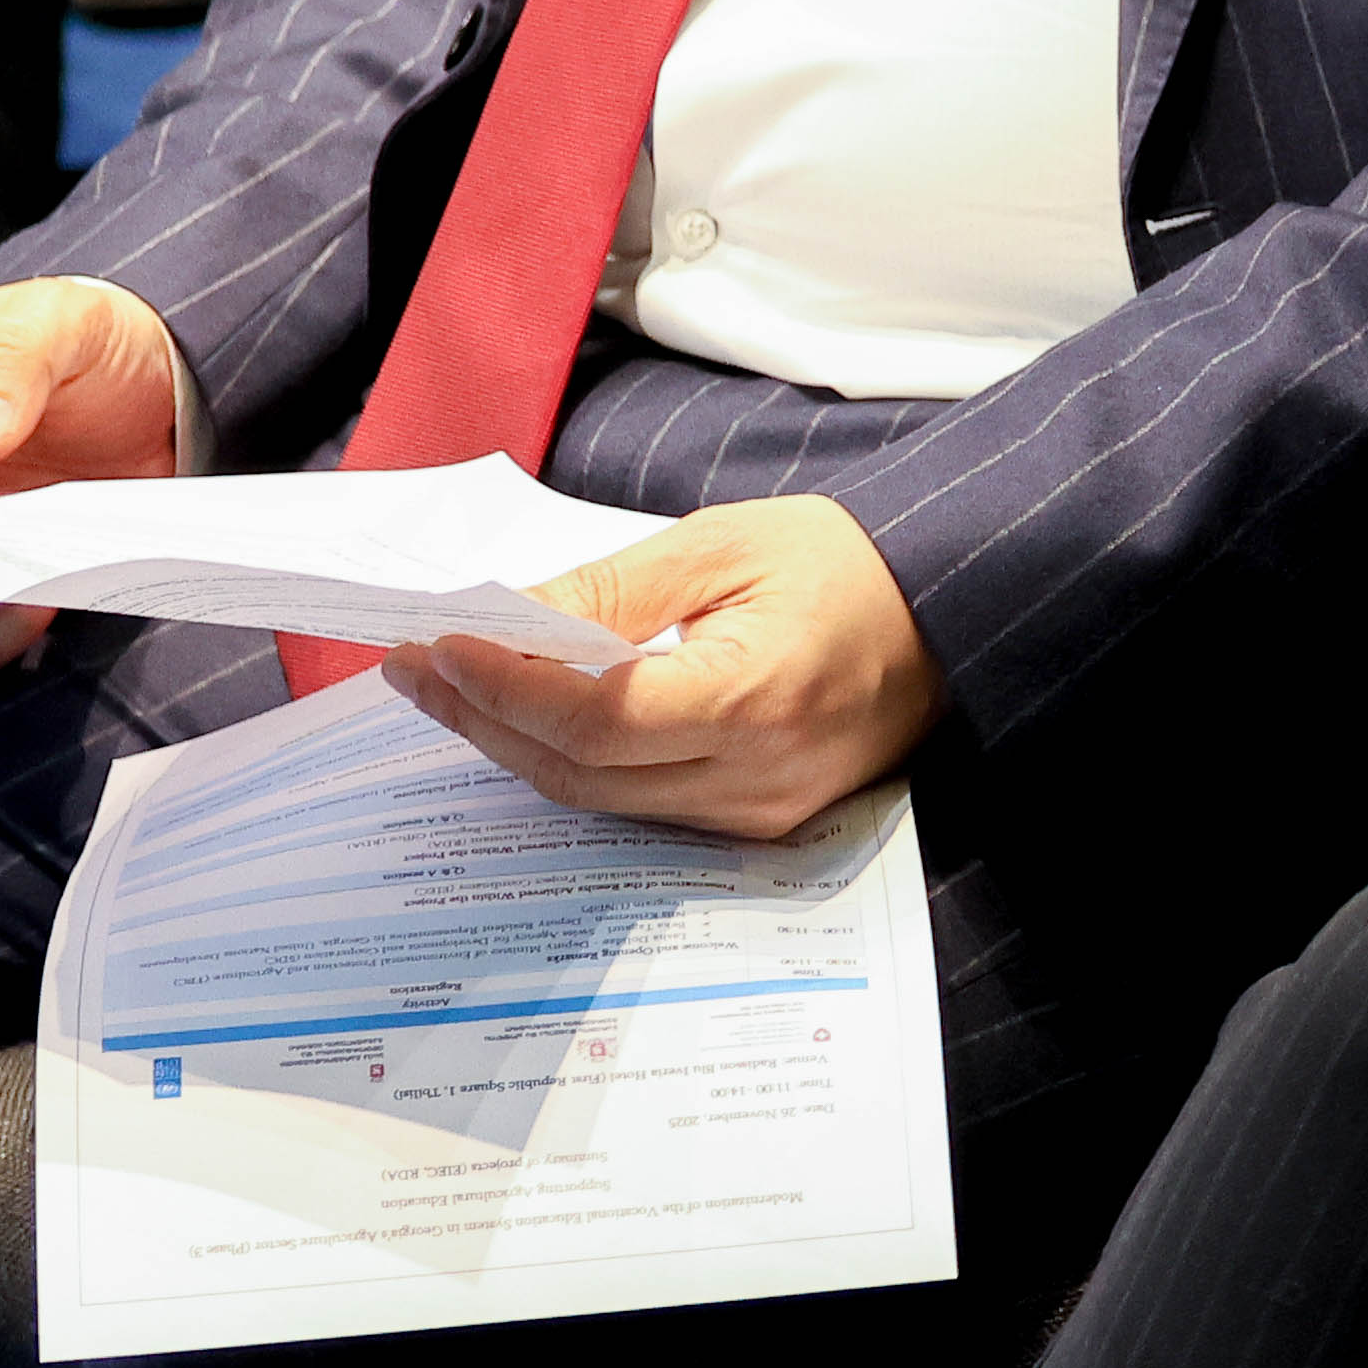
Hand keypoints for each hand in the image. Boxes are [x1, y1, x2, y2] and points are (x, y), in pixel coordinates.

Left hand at [398, 495, 949, 840]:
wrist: (953, 613)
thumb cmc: (848, 563)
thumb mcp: (727, 545)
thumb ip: (614, 588)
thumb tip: (505, 617)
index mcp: (757, 697)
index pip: (594, 718)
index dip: (503, 688)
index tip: (435, 644)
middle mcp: (757, 775)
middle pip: (579, 770)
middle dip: (484, 718)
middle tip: (414, 666)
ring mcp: (760, 811)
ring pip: (599, 798)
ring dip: (516, 743)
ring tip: (454, 686)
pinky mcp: (759, 822)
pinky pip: (640, 803)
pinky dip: (575, 761)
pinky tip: (534, 717)